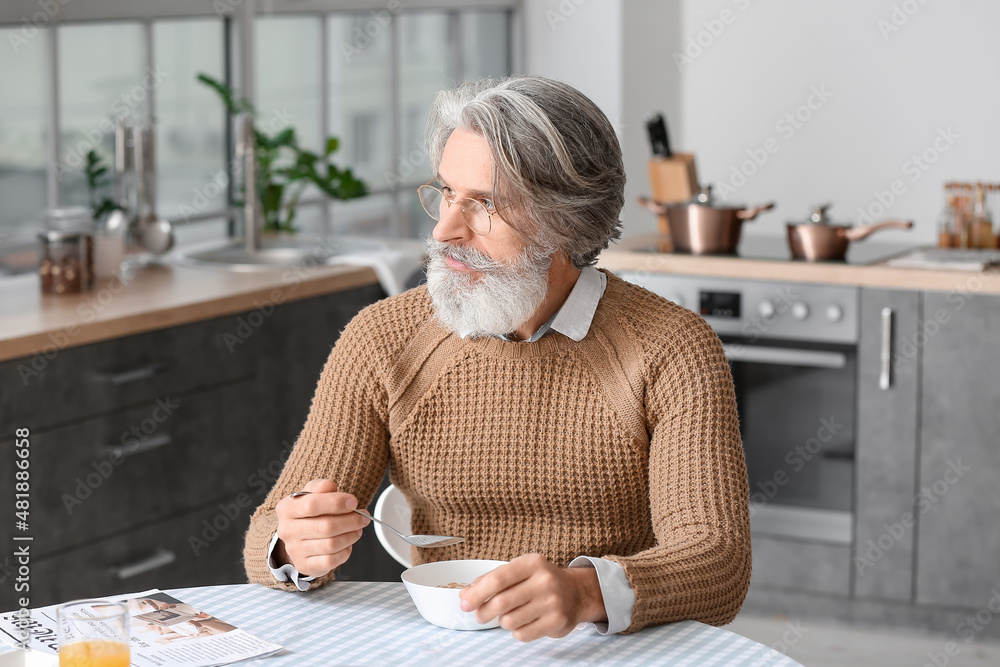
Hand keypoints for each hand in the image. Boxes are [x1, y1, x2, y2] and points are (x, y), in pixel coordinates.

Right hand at [273, 479, 369, 576]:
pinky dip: (345, 551)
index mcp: (287, 508)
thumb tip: (330, 486)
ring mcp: (294, 550)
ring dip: (351, 536)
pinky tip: (348, 543)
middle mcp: (287, 530)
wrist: (298, 537)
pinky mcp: (304, 565)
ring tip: (358, 529)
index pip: (312, 504)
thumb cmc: (309, 513)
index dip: (337, 503)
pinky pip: (331, 561)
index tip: (354, 502)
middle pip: (325, 526)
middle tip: (363, 517)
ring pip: (330, 545)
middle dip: (350, 521)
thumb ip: (321, 487)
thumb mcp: (312, 494)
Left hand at [458, 553, 606, 641]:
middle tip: (479, 615)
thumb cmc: (541, 580)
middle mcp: (544, 581)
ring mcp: (552, 602)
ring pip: (510, 621)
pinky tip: (524, 621)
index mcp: (532, 563)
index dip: (477, 593)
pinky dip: (516, 631)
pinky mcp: (557, 622)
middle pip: (501, 602)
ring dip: (503, 621)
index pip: (498, 579)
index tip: (464, 603)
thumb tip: (465, 595)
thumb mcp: (519, 571)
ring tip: (509, 615)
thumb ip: (491, 580)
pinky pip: (522, 634)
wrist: (576, 592)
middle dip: (483, 612)